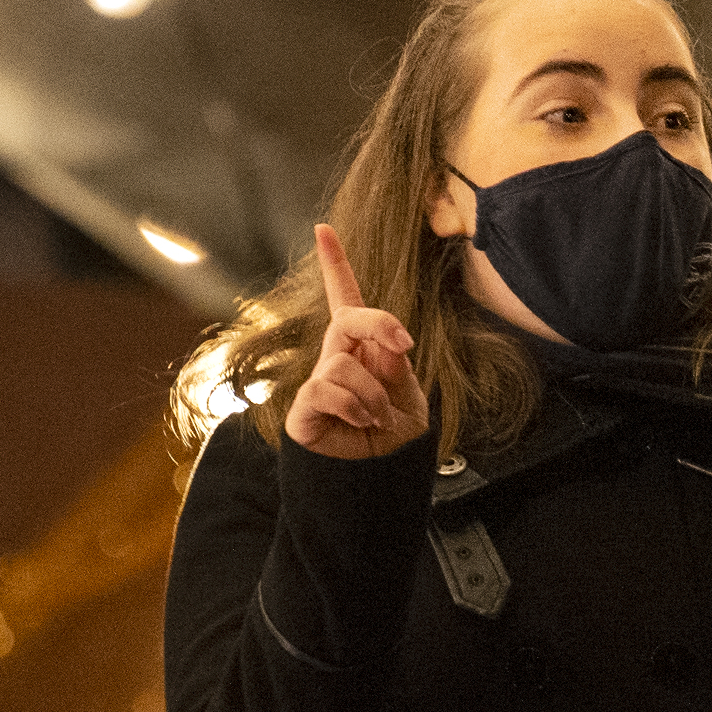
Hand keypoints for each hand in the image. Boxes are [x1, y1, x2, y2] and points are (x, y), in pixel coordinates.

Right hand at [284, 224, 429, 458]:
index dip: (335, 266)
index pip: (346, 302)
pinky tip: (361, 422)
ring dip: (372, 391)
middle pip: (349, 318)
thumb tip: (383, 342)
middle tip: (403, 347)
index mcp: (364, 352)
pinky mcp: (303, 407)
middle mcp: (337, 361)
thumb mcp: (408, 396)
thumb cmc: (393, 440)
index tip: (324, 229)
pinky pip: (326, 388)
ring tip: (378, 417)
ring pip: (342, 362)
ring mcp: (318, 383)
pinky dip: (354, 405)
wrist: (378, 482)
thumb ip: (394, 366)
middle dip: (379, 325)